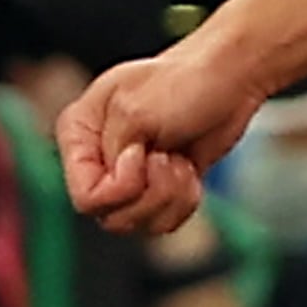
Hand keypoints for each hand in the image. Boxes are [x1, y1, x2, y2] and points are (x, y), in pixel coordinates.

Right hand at [58, 39, 268, 236]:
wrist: (228, 80)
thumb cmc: (182, 82)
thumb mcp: (136, 110)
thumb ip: (114, 152)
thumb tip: (120, 187)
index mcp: (78, 135)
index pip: (84, 197)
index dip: (120, 189)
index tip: (142, 155)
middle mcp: (98, 161)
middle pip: (111, 217)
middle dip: (150, 194)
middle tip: (166, 157)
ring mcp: (129, 179)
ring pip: (138, 225)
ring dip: (169, 197)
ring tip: (178, 162)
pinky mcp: (159, 191)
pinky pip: (163, 224)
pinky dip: (183, 203)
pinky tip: (189, 172)